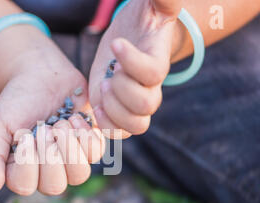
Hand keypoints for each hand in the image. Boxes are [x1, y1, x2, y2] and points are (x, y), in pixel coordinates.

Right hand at [0, 44, 104, 195]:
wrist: (41, 75)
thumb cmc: (15, 102)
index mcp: (21, 171)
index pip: (25, 186)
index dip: (28, 161)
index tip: (26, 134)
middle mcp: (47, 173)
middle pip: (55, 186)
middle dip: (50, 153)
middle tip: (44, 127)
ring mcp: (71, 161)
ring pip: (80, 174)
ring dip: (69, 145)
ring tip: (60, 123)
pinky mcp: (89, 146)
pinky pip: (96, 153)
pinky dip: (85, 133)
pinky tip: (74, 117)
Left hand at [89, 0, 181, 138]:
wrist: (131, 41)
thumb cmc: (141, 22)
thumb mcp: (151, 6)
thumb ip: (163, 0)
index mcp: (157, 62)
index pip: (153, 73)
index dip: (134, 63)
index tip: (116, 44)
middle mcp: (150, 88)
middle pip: (147, 104)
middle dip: (122, 90)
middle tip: (109, 74)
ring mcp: (133, 104)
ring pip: (135, 125)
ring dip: (113, 111)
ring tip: (103, 88)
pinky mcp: (117, 112)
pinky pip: (118, 133)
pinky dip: (105, 125)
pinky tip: (96, 105)